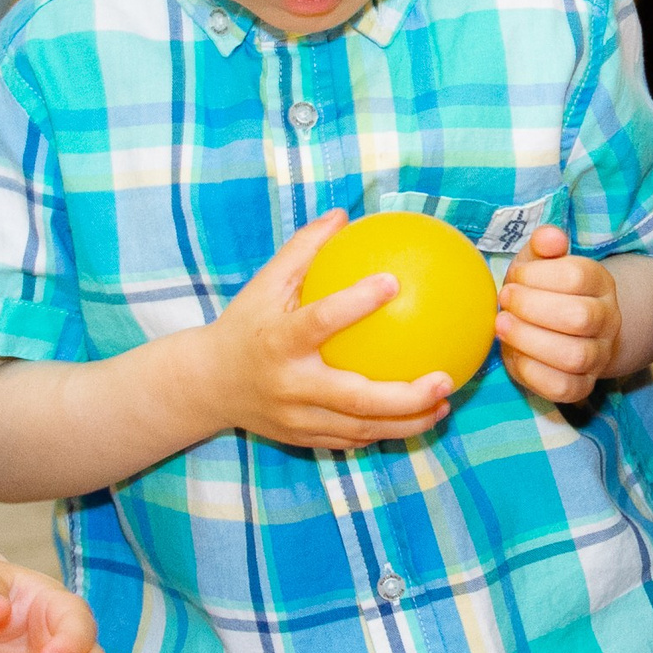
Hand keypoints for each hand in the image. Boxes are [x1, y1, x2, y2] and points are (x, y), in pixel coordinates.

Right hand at [198, 210, 454, 449]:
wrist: (207, 385)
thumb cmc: (245, 324)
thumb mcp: (265, 283)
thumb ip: (304, 249)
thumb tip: (344, 214)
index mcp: (279, 341)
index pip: (320, 321)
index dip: (355, 303)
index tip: (394, 282)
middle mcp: (290, 385)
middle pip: (355, 398)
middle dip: (406, 395)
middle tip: (446, 378)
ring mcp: (297, 418)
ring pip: (361, 427)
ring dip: (408, 422)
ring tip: (445, 404)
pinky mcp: (303, 438)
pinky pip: (352, 438)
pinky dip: (386, 430)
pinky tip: (418, 416)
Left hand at [496, 226, 621, 402]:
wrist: (559, 331)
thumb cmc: (543, 290)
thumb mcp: (541, 262)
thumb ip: (544, 245)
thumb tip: (550, 237)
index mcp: (601, 284)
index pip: (578, 277)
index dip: (538, 276)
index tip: (514, 278)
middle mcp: (608, 320)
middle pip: (580, 317)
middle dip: (532, 308)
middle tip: (504, 300)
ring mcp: (598, 356)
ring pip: (574, 355)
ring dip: (529, 339)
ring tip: (502, 326)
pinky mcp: (582, 386)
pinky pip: (563, 387)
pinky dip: (532, 372)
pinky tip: (514, 354)